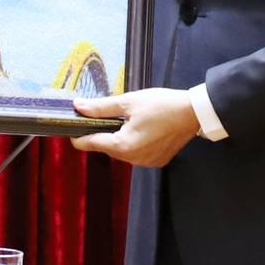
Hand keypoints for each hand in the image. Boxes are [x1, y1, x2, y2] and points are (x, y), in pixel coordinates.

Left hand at [69, 89, 203, 167]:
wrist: (193, 112)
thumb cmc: (161, 105)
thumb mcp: (128, 102)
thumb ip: (101, 107)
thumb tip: (78, 107)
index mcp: (124, 146)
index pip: (91, 143)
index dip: (78, 136)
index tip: (71, 127)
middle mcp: (134, 159)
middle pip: (107, 147)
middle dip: (102, 133)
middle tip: (103, 115)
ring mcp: (146, 162)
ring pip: (121, 151)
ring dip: (119, 137)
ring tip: (126, 119)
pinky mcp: (157, 161)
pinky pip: (137, 153)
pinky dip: (133, 142)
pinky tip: (141, 128)